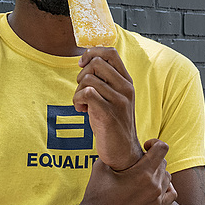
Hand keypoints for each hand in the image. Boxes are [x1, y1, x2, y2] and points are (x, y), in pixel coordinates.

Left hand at [73, 47, 142, 170]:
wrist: (123, 152)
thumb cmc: (114, 123)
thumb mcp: (114, 97)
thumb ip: (106, 80)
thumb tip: (87, 60)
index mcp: (127, 81)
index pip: (111, 52)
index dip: (92, 53)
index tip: (83, 64)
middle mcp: (126, 88)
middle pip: (96, 63)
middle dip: (82, 75)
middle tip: (83, 91)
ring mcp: (119, 101)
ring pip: (88, 79)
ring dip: (77, 91)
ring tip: (83, 104)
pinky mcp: (109, 114)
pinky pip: (86, 93)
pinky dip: (77, 100)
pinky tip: (82, 110)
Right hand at [78, 139, 177, 204]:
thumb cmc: (96, 195)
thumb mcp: (101, 166)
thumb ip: (115, 153)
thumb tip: (119, 143)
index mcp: (142, 173)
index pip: (162, 149)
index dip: (155, 143)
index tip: (145, 146)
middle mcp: (154, 187)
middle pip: (163, 163)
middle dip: (153, 159)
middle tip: (139, 163)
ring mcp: (157, 201)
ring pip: (167, 178)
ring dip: (158, 174)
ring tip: (144, 176)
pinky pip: (171, 195)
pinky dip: (166, 188)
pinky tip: (154, 188)